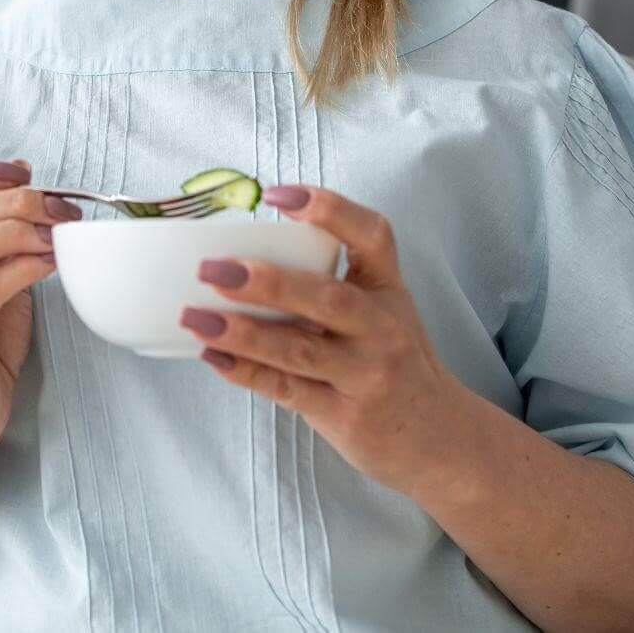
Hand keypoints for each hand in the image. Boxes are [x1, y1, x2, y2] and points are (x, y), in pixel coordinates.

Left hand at [181, 184, 472, 497]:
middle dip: (268, 282)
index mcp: (389, 290)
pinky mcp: (345, 415)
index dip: (329, 209)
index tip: (278, 195)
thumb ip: (331, 285)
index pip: (372, 235)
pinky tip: (212, 356)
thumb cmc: (394, 363)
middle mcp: (382, 329)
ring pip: (298, 350)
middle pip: (327, 298)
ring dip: (241, 333)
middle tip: (213, 269)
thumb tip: (243, 257)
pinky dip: (246, 372)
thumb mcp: (382, 313)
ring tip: (194, 316)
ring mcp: (366, 375)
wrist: (439, 437)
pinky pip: (287, 390)